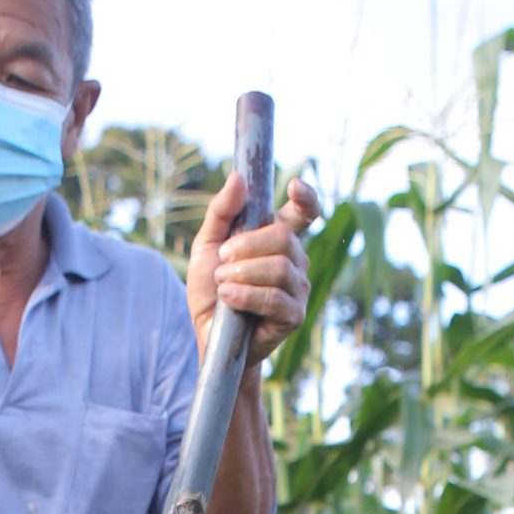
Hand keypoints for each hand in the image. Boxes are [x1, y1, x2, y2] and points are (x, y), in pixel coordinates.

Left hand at [187, 172, 318, 368]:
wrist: (208, 335)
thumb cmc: (210, 289)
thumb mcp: (207, 245)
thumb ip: (221, 212)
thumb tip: (239, 178)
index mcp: (279, 238)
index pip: (304, 213)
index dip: (306, 198)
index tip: (294, 187)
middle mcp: (295, 260)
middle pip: (283, 237)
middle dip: (246, 246)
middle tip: (222, 262)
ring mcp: (298, 289)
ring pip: (279, 268)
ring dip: (242, 274)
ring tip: (222, 284)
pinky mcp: (294, 316)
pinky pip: (275, 298)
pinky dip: (246, 295)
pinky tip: (228, 298)